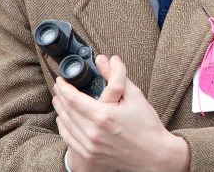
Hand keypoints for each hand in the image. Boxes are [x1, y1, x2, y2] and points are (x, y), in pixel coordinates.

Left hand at [53, 55, 189, 171]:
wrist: (154, 154)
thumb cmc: (147, 125)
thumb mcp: (135, 96)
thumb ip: (116, 76)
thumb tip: (104, 59)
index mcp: (104, 116)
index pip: (74, 99)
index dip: (65, 87)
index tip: (61, 79)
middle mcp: (93, 132)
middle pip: (67, 111)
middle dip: (61, 96)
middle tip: (59, 86)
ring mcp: (90, 145)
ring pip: (66, 125)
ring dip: (60, 110)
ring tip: (59, 100)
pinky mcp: (90, 154)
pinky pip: (69, 139)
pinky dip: (63, 127)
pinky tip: (63, 119)